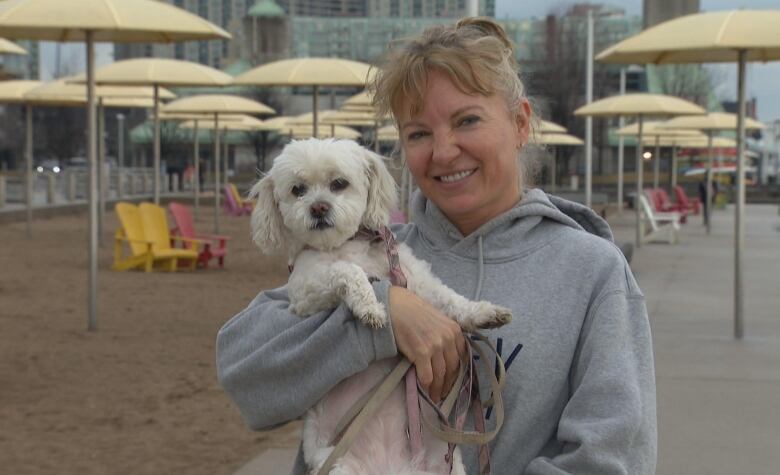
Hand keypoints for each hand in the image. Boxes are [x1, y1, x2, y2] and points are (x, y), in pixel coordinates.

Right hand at [388, 286, 466, 402]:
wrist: (395, 306)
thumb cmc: (413, 312)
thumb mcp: (438, 321)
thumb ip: (445, 336)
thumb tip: (446, 357)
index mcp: (455, 330)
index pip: (461, 357)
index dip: (457, 372)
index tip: (452, 381)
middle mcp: (448, 338)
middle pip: (453, 368)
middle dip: (449, 383)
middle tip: (444, 393)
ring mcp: (435, 346)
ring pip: (441, 375)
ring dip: (438, 388)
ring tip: (435, 396)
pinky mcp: (421, 352)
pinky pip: (427, 376)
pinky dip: (427, 386)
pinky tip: (425, 390)